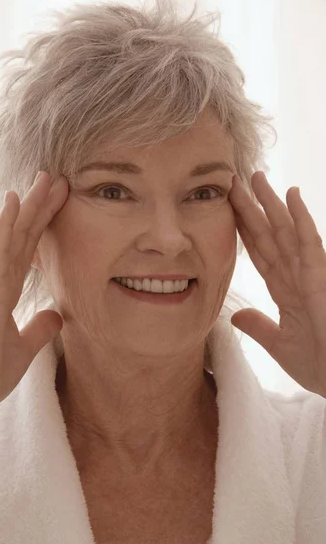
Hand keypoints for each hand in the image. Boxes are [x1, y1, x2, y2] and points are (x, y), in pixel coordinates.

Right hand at [0, 172, 68, 416]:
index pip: (28, 250)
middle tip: (56, 177)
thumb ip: (40, 329)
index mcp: (3, 290)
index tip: (58, 201)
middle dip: (39, 206)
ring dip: (28, 206)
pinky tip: (15, 202)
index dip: (42, 224)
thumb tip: (57, 314)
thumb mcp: (24, 349)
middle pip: (22, 236)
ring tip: (44, 178)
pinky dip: (6, 226)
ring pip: (12, 236)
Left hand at [228, 171, 325, 396]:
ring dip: (271, 203)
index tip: (227, 210)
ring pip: (287, 231)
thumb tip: (235, 315)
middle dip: (251, 209)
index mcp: (285, 290)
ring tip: (256, 177)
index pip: (259, 252)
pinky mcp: (322, 278)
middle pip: (268, 235)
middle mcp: (296, 276)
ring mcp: (311, 274)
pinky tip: (291, 195)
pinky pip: (310, 243)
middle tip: (234, 181)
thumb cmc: (320, 365)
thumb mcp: (279, 345)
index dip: (243, 230)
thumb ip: (259, 327)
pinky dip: (301, 219)